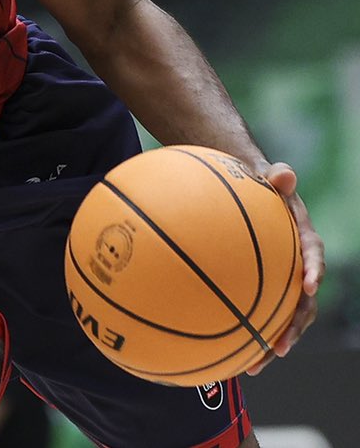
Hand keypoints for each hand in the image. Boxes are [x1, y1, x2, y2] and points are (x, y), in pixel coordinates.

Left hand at [247, 161, 321, 372]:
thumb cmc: (255, 183)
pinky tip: (225, 352)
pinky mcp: (262, 288)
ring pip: (282, 316)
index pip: (314, 254)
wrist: (244, 188)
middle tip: (278, 347)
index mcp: (301, 236)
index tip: (310, 287)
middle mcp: (296, 264)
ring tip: (253, 365)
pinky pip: (257, 312)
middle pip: (302, 302)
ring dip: (271, 342)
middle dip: (294, 327)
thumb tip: (285, 174)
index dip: (315, 270)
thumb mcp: (265, 176)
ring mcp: (280, 279)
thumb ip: (277, 177)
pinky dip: (245, 332)